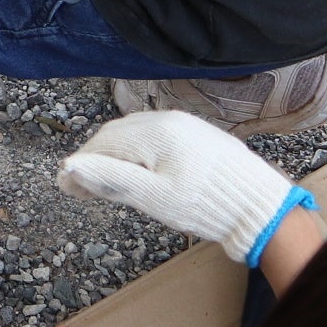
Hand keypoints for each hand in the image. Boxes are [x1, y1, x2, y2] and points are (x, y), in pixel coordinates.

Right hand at [57, 111, 315, 266]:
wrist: (260, 207)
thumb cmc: (206, 205)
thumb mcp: (154, 197)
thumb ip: (111, 180)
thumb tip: (70, 166)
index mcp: (154, 131)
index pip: (103, 143)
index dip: (81, 165)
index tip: (65, 186)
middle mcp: (167, 119)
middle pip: (117, 136)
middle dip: (95, 159)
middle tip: (80, 187)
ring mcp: (184, 124)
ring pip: (136, 135)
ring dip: (115, 155)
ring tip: (104, 181)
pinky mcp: (196, 134)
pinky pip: (155, 137)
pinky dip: (137, 153)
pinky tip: (137, 170)